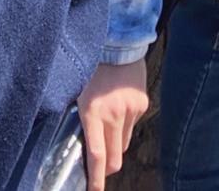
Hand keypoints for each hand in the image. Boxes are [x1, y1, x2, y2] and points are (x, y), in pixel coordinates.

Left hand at [78, 60, 148, 190]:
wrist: (117, 42)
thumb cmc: (90, 66)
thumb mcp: (77, 92)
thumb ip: (80, 116)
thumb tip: (82, 140)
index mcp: (93, 112)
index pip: (97, 155)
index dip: (96, 178)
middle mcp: (113, 115)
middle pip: (115, 157)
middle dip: (108, 168)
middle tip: (100, 167)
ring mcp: (130, 111)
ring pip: (124, 143)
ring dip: (116, 144)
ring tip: (107, 125)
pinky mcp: (141, 104)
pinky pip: (132, 125)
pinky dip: (124, 124)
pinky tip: (117, 105)